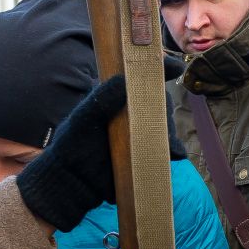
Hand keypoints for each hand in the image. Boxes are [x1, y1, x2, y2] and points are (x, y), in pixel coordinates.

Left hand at [15, 74, 188, 231]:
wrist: (73, 181)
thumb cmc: (73, 144)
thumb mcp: (83, 118)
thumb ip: (101, 99)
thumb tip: (124, 80)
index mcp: (117, 99)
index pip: (141, 80)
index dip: (160, 70)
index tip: (175, 67)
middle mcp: (132, 114)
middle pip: (158, 104)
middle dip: (163, 108)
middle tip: (162, 116)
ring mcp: (140, 135)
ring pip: (165, 126)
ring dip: (169, 131)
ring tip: (166, 139)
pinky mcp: (145, 155)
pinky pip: (165, 150)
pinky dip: (173, 150)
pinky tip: (174, 153)